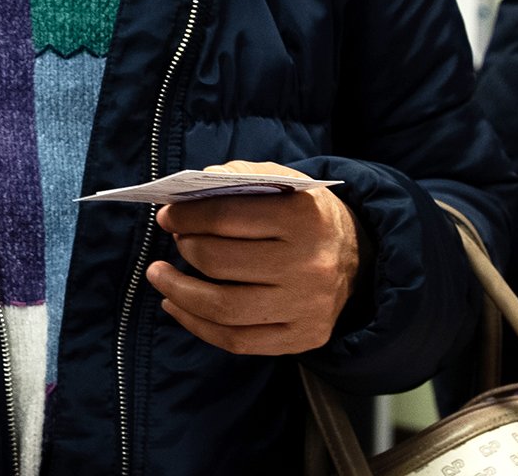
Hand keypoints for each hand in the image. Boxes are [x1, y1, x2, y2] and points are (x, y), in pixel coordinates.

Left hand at [147, 161, 361, 355]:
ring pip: (224, 309)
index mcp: (303, 218)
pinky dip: (198, 326)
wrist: (360, 258)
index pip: (226, 217)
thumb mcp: (285, 182)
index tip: (166, 216)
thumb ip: (241, 176)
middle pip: (220, 263)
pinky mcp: (302, 337)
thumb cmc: (305, 214)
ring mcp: (306, 307)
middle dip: (184, 249)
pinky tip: (176, 306)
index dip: (186, 217)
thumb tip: (193, 188)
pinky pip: (237, 341)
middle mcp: (308, 265)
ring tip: (158, 276)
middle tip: (173, 240)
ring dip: (179, 292)